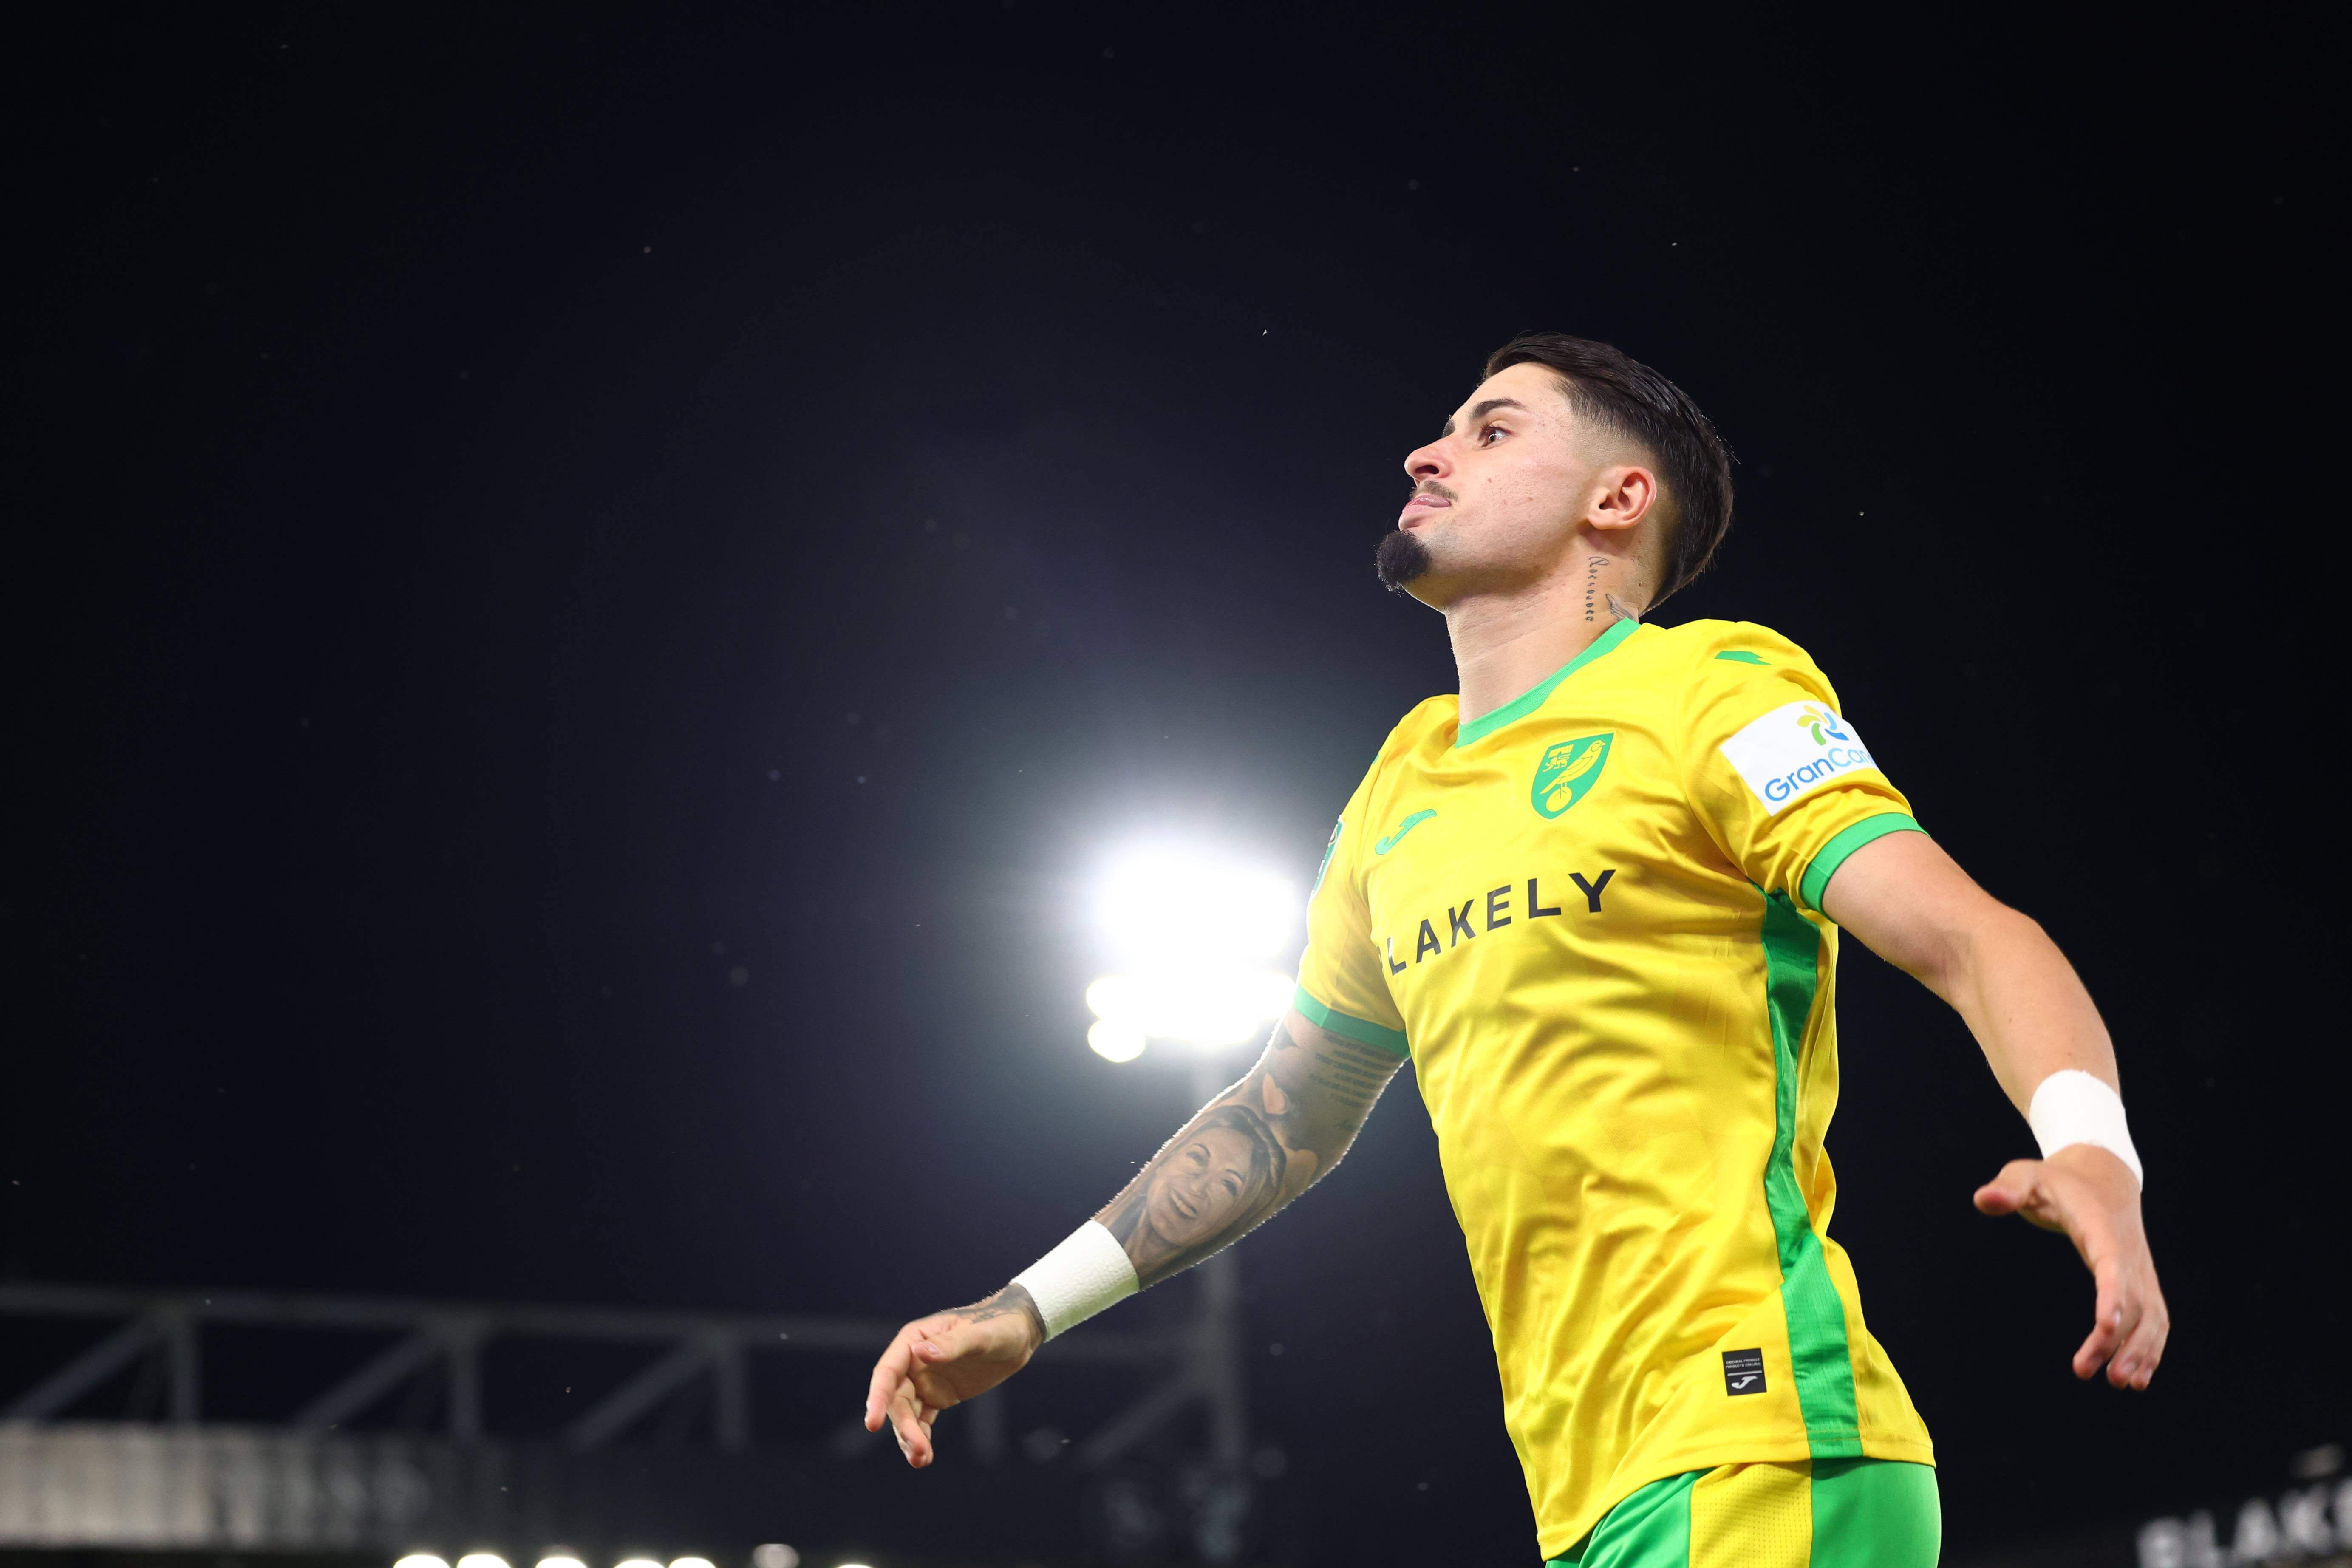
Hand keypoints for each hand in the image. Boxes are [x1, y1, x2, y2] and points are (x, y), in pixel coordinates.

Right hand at [861, 1287, 1042, 1466]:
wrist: (1019, 1336)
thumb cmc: (999, 1325)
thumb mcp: (980, 1335)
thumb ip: (952, 1345)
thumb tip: (919, 1352)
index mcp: (915, 1339)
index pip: (888, 1371)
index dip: (878, 1397)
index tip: (873, 1424)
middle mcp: (913, 1361)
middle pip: (896, 1399)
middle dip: (903, 1426)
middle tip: (918, 1450)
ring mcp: (924, 1380)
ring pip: (906, 1414)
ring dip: (910, 1437)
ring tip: (922, 1460)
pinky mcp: (937, 1395)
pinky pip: (922, 1420)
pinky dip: (921, 1438)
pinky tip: (924, 1457)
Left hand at [1974, 1145, 2168, 1388]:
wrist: (2103, 1176)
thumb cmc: (2057, 1180)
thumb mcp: (2026, 1175)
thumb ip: (2007, 1189)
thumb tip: (1984, 1199)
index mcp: (2099, 1226)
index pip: (2111, 1263)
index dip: (2111, 1294)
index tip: (2105, 1327)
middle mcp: (2127, 1251)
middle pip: (2131, 1299)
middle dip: (2118, 1339)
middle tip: (2098, 1374)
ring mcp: (2140, 1267)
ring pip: (2151, 1314)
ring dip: (2141, 1350)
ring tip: (2120, 1383)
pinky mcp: (2142, 1281)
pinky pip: (2155, 1317)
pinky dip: (2151, 1346)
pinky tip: (2137, 1376)